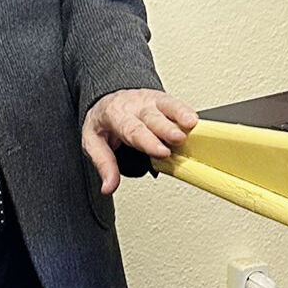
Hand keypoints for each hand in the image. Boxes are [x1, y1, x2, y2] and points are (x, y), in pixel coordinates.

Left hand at [81, 88, 198, 195]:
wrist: (108, 100)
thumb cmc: (104, 122)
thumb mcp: (93, 142)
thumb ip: (104, 164)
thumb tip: (108, 187)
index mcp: (114, 115)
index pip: (131, 129)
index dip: (148, 141)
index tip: (162, 152)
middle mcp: (133, 106)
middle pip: (150, 118)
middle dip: (165, 128)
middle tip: (178, 138)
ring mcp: (149, 101)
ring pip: (165, 105)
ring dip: (179, 114)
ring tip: (191, 123)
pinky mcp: (161, 100)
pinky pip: (174, 103)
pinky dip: (185, 110)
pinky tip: (194, 119)